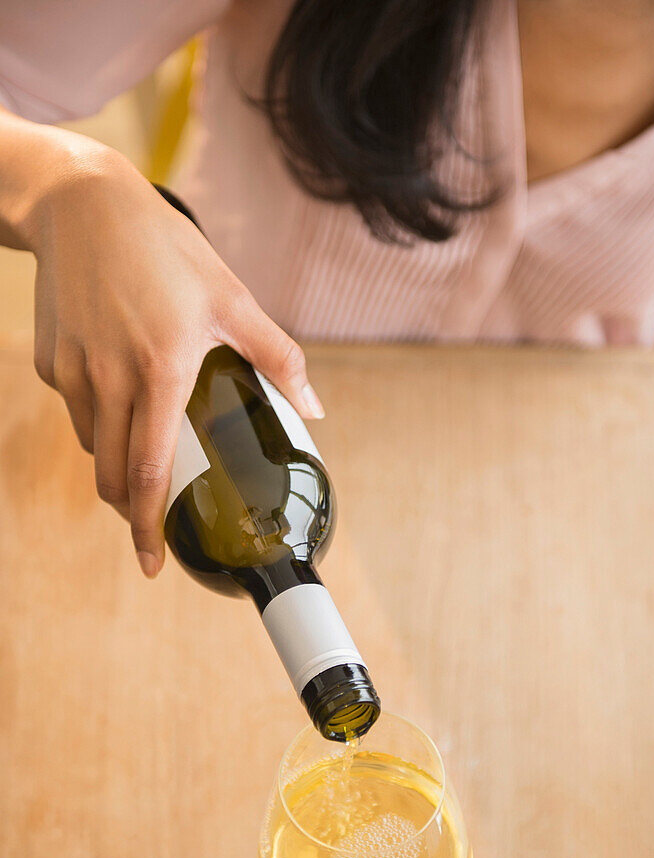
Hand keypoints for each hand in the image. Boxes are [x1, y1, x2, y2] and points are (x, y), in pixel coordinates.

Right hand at [29, 141, 322, 577]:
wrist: (83, 204)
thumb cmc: (165, 248)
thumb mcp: (231, 298)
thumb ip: (277, 357)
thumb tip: (313, 409)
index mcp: (160, 369)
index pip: (148, 470)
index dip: (147, 526)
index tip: (152, 563)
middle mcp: (109, 378)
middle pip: (111, 474)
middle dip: (129, 510)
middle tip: (148, 525)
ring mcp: (71, 369)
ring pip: (90, 444)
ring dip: (114, 465)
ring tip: (141, 455)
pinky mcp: (47, 358)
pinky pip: (73, 407)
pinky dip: (95, 418)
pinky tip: (116, 390)